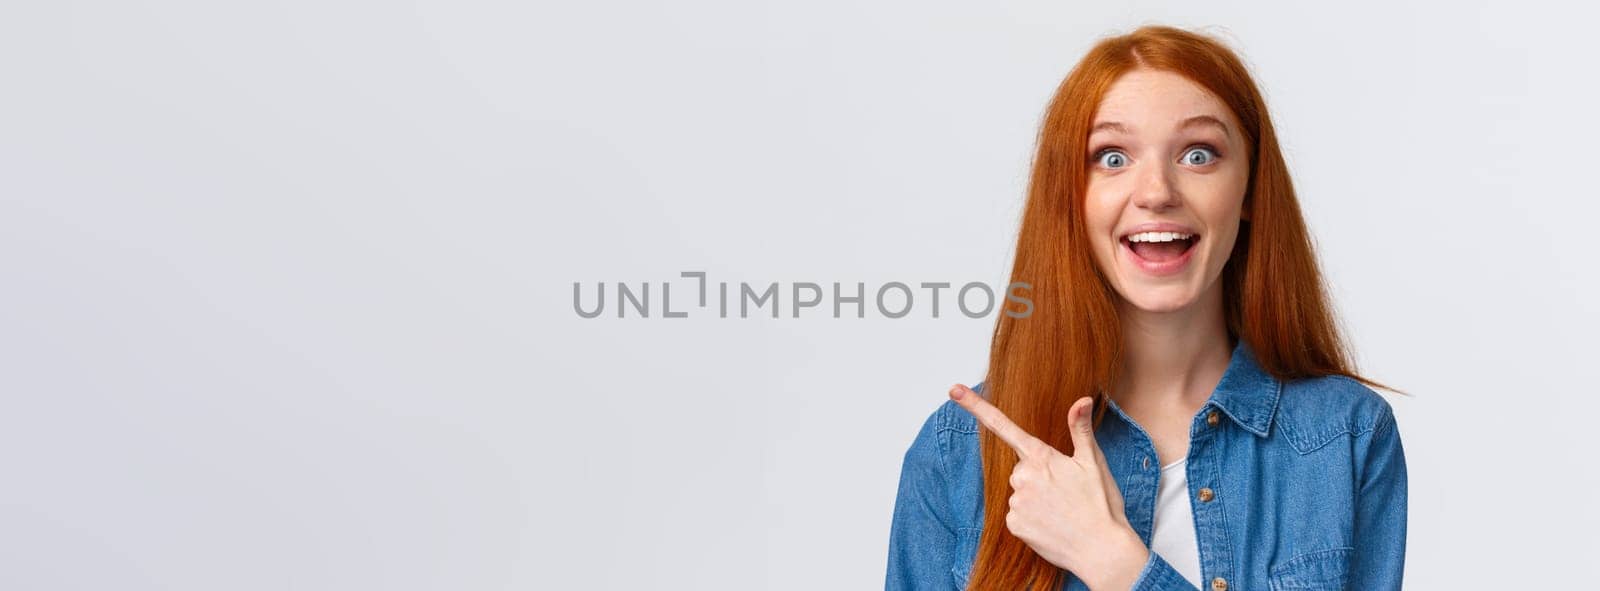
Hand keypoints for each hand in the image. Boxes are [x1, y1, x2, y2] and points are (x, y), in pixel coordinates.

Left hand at [949, 384, 1149, 589]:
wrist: (1101, 550)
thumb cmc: (1100, 505)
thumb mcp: (1093, 462)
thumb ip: (1080, 429)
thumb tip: (1081, 399)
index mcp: (1040, 457)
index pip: (1003, 426)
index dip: (975, 406)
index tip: (953, 390)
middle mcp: (1022, 477)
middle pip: (1021, 470)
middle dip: (1038, 477)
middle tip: (1065, 492)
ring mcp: (1016, 502)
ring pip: (1020, 493)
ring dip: (1036, 499)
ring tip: (1062, 511)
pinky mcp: (1013, 525)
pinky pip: (1017, 516)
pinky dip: (1032, 520)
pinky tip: (1051, 525)